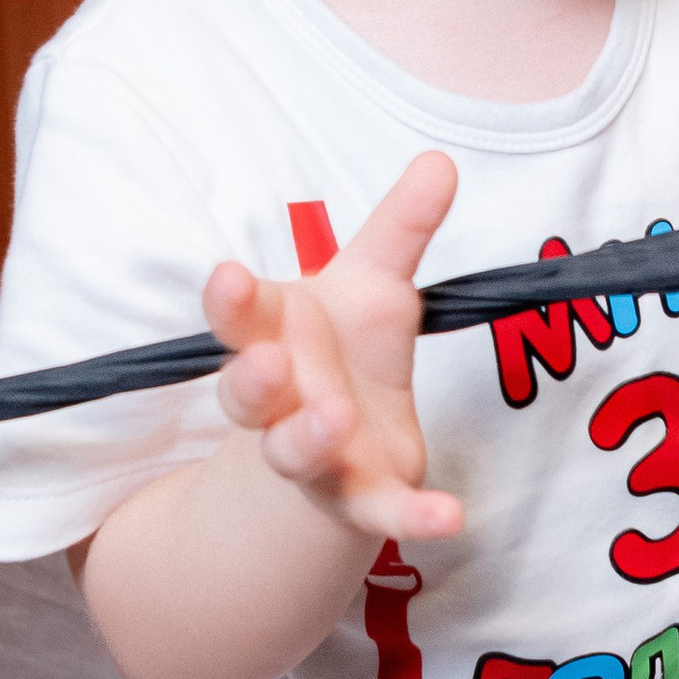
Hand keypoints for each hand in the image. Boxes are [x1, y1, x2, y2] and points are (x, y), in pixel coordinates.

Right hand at [204, 153, 464, 546]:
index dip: (231, 302)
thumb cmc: (346, 348)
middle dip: (252, 380)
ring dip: (307, 439)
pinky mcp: (360, 498)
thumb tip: (440, 160)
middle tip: (265, 363)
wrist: (344, 440)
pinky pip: (381, 514)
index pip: (239, 318)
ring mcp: (315, 455)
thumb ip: (402, 228)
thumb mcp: (374, 282)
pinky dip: (412, 518)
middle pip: (250, 395)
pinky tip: (451, 519)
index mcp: (272, 338)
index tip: (228, 275)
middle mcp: (281, 400)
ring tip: (333, 418)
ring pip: (295, 454)